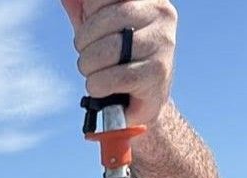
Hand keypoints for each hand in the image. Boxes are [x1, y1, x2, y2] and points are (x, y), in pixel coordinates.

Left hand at [60, 0, 177, 128]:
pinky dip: (98, 86)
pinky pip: (114, 78)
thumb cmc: (119, 55)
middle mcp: (159, 13)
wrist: (143, 98)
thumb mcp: (99, 25)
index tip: (95, 32)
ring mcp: (162, 42)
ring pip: (107, 50)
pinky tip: (103, 87)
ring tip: (96, 72)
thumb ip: (84, 7)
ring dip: (89, 67)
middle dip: (84, 43)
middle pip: (102, 21)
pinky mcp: (158, 73)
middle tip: (89, 56)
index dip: (89, 16)